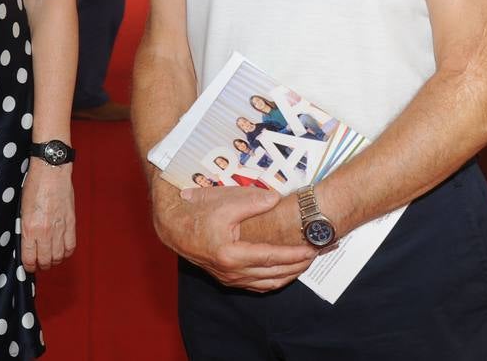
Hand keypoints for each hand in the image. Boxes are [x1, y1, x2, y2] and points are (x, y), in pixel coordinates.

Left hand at [19, 161, 75, 272]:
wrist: (51, 171)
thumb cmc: (34, 186)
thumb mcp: (22, 208)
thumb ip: (24, 227)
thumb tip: (25, 243)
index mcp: (29, 228)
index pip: (29, 258)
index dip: (28, 266)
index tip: (28, 266)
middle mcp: (45, 231)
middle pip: (45, 261)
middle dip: (41, 265)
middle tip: (39, 263)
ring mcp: (59, 228)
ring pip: (59, 257)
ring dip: (54, 260)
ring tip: (50, 257)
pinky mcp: (71, 223)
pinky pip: (71, 246)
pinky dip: (66, 252)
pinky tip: (62, 250)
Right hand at [151, 178, 315, 292]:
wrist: (171, 225)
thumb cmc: (196, 211)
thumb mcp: (223, 201)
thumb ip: (252, 201)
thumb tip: (275, 199)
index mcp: (231, 254)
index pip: (272, 257)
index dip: (294, 254)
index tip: (311, 249)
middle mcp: (231, 272)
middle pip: (273, 274)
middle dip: (297, 266)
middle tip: (315, 255)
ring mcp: (228, 278)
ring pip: (266, 284)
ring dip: (287, 276)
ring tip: (303, 264)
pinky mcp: (225, 278)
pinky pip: (256, 286)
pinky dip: (273, 281)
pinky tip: (282, 273)